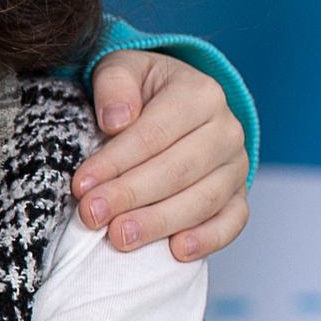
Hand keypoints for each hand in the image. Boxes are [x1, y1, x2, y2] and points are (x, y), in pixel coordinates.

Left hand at [76, 50, 249, 260]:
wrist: (172, 102)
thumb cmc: (140, 89)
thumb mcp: (121, 68)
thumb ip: (114, 83)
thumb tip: (116, 120)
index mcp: (199, 94)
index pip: (153, 135)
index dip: (115, 162)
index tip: (81, 185)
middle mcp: (226, 130)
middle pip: (177, 170)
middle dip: (130, 196)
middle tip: (92, 216)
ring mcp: (236, 165)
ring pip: (203, 200)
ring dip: (159, 222)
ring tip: (119, 237)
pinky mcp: (238, 195)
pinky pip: (232, 221)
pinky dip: (209, 239)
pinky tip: (177, 251)